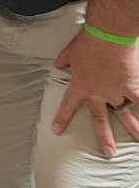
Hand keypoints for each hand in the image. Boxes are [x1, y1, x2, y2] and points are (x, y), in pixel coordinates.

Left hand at [51, 29, 138, 156]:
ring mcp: (116, 92)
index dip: (62, 118)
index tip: (56, 130)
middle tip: (108, 152)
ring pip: (125, 114)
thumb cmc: (87, 42)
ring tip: (138, 140)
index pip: (68, 105)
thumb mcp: (68, 52)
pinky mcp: (132, 86)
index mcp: (80, 86)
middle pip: (100, 119)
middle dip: (104, 137)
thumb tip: (58, 64)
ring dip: (134, 128)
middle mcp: (98, 93)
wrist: (107, 35)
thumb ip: (64, 61)